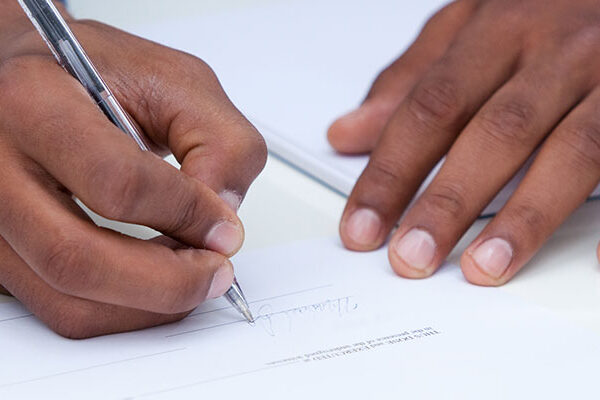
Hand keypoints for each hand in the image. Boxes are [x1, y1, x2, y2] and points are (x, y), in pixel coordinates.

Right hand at [0, 2, 265, 337]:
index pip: (117, 181)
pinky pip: (60, 307)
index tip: (226, 228)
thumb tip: (222, 218)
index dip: (187, 213)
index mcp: (35, 101)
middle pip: (78, 258)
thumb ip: (219, 141)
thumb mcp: (175, 81)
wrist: (35, 78)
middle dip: (168, 282)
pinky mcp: (3, 250)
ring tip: (194, 280)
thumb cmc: (96, 72)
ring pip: (66, 298)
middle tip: (217, 274)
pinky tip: (157, 285)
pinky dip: (121, 310)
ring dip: (147, 306)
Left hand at [328, 0, 599, 284]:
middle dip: (447, 202)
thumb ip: (413, 77)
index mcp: (500, 28)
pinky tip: (595, 260)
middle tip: (412, 255)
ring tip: (483, 267)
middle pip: (493, 133)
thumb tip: (350, 132)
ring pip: (569, 153)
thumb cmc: (549, 7)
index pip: (429, 108)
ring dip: (522, 218)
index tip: (362, 226)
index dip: (391, 172)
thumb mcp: (474, 22)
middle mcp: (557, 51)